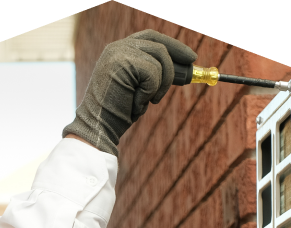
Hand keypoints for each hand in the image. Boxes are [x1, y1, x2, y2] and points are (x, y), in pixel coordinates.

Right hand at [63, 29, 196, 155]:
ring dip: (161, 84)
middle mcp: (117, 47)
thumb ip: (154, 74)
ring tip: (148, 101)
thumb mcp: (139, 88)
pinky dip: (151, 91)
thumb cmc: (118, 113)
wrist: (99, 127)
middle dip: (176, 62)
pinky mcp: (123, 63)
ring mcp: (119, 53)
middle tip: (189, 76)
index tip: (191, 57)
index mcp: (119, 50)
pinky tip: (137, 103)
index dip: (173, 46)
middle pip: (159, 45)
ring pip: (160, 59)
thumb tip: (184, 70)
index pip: (151, 38)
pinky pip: (153, 72)